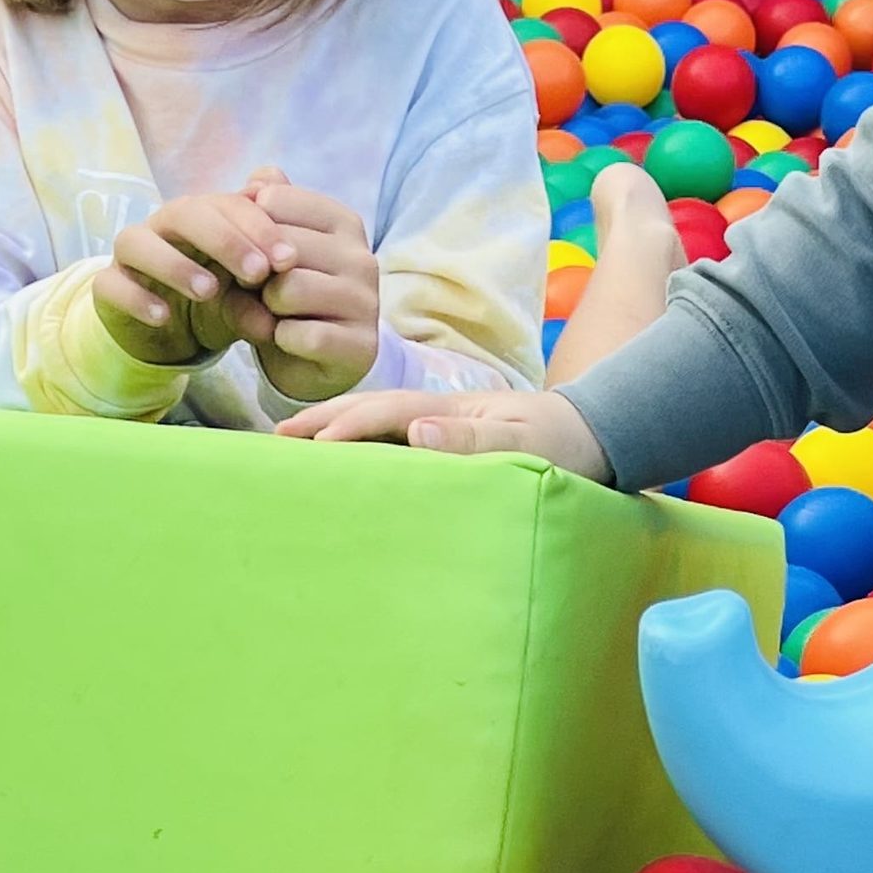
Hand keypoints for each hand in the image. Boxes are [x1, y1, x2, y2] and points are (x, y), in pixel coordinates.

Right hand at [94, 189, 285, 367]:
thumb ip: (269, 276)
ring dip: (175, 264)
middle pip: (185, 212)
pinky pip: (111, 284)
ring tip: (209, 291)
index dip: (260, 227)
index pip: (230, 204)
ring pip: (138, 241)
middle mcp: (165, 226)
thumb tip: (293, 265)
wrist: (172, 334)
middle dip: (224, 239)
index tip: (289, 259)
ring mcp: (132, 254)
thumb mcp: (250, 292)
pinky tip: (163, 316)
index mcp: (205, 215)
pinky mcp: (107, 286)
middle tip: (258, 272)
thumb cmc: (218, 299)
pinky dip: (136, 298)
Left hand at [242, 170, 383, 403]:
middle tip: (250, 293)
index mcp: (343, 221)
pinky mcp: (361, 345)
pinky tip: (284, 341)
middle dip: (251, 275)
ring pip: (289, 291)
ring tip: (266, 317)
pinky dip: (279, 340)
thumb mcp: (271, 248)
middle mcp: (362, 256)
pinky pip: (300, 335)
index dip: (245, 229)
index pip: (275, 201)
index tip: (247, 251)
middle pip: (280, 248)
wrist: (313, 360)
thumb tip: (260, 177)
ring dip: (262, 309)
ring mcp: (366, 302)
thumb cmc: (288, 295)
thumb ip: (266, 209)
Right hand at [277, 383, 614, 481]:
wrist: (598, 437)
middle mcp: (439, 412)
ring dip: (333, 431)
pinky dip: (361, 448)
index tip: (306, 445)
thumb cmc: (567, 444)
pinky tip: (345, 464)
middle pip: (368, 409)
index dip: (343, 426)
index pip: (384, 411)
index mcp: (451, 408)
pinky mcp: (450, 443)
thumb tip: (416, 430)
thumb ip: (475, 439)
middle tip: (274, 439)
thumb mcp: (528, 443)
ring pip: (376, 422)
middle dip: (320, 420)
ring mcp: (443, 425)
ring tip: (292, 447)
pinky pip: (394, 442)